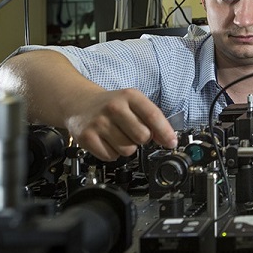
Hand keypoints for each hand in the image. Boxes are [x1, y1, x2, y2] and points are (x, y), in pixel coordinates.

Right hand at [63, 88, 177, 161]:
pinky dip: (112, 153)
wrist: (80, 104)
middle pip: (142, 136)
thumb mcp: (133, 103)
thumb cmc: (111, 105)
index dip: (165, 132)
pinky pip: (111, 156)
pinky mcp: (87, 137)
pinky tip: (107, 141)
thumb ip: (152, 119)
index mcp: (129, 96)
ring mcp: (99, 122)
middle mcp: (113, 107)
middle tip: (133, 132)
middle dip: (142, 139)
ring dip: (127, 147)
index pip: (153, 115)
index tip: (171, 142)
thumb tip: (168, 139)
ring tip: (118, 135)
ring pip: (128, 150)